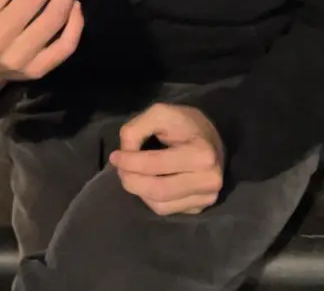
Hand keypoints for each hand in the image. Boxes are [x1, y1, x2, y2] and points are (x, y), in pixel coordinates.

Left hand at [109, 104, 224, 215]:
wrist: (209, 137)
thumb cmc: (184, 123)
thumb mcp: (160, 113)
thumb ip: (137, 129)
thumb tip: (124, 153)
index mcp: (202, 154)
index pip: (156, 165)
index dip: (130, 161)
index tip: (114, 156)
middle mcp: (209, 181)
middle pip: (158, 190)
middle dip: (131, 180)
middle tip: (119, 169)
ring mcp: (206, 197)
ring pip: (160, 205)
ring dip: (139, 191)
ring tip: (131, 174)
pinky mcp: (200, 207)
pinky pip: (167, 210)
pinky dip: (150, 199)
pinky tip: (147, 183)